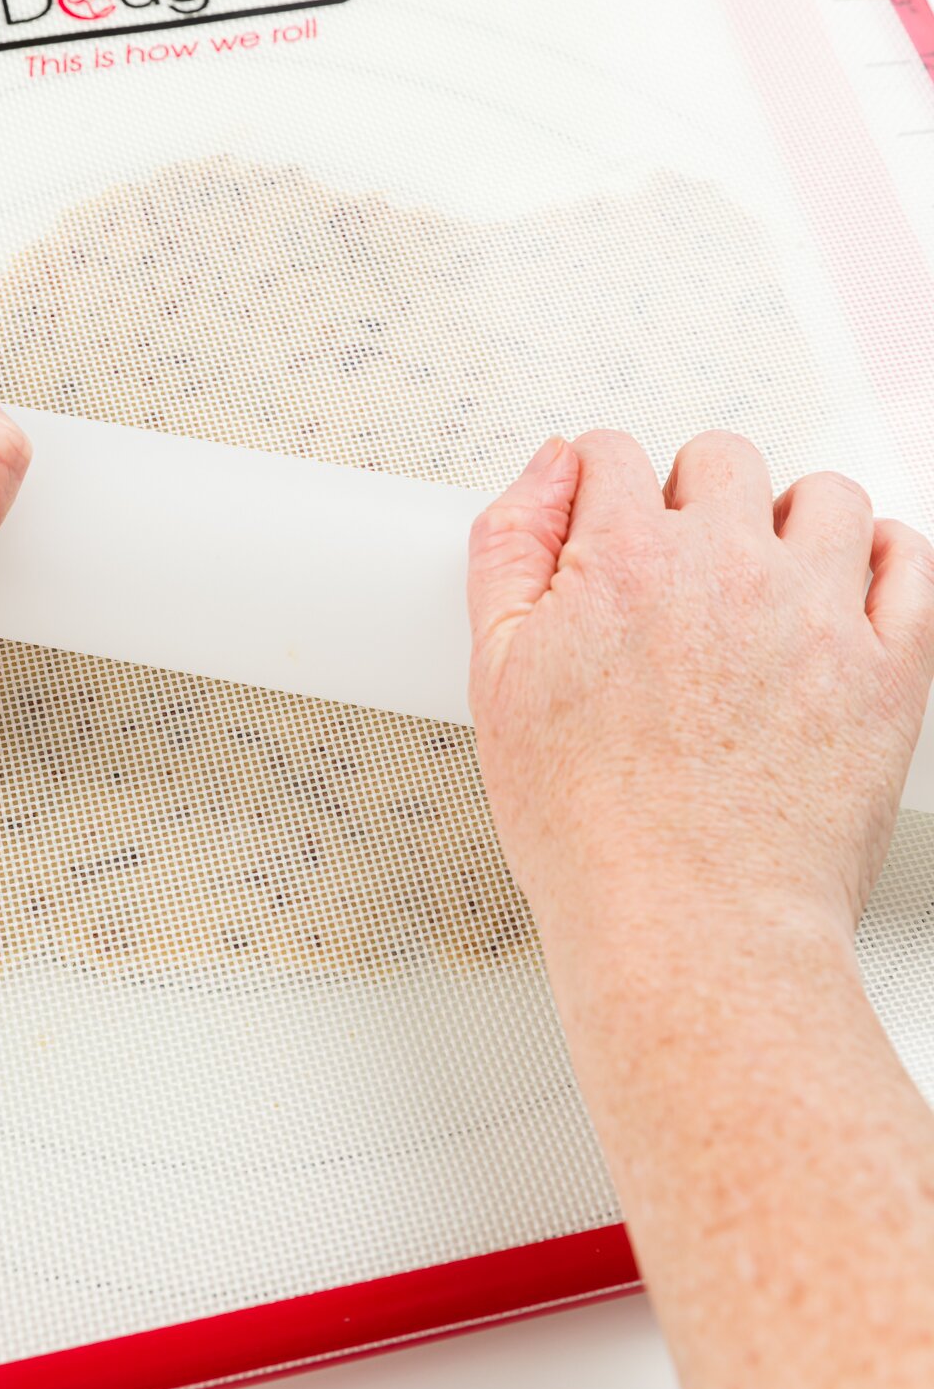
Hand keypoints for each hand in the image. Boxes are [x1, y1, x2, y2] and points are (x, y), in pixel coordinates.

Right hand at [467, 430, 933, 1388]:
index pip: (611, 454)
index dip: (601, 489)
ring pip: (823, 495)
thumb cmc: (592, 833)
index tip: (608, 524)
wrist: (690, 934)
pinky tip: (843, 594)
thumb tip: (548, 469)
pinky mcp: (891, 665)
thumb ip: (509, 551)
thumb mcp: (496, 680)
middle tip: (682, 564)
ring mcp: (819, 612)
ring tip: (767, 579)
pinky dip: (882, 558)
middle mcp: (727, 567)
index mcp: (626, 561)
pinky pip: (910, 558)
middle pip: (720, 458)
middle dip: (692, 494)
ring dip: (790, 520)